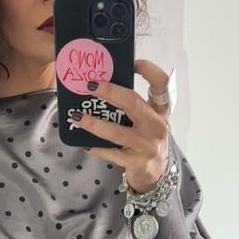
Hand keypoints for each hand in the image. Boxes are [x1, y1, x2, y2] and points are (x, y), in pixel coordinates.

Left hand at [74, 58, 171, 193]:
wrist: (156, 175)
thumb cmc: (147, 141)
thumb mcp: (148, 121)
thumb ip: (134, 105)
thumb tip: (102, 86)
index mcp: (160, 111)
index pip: (161, 84)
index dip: (149, 70)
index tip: (132, 63)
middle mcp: (157, 126)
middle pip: (133, 102)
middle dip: (109, 92)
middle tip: (90, 85)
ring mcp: (148, 145)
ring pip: (117, 131)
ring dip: (94, 123)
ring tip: (76, 117)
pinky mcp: (138, 163)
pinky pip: (112, 153)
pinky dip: (97, 148)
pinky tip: (84, 144)